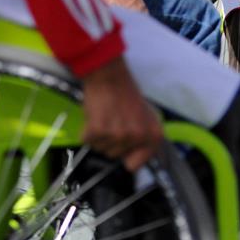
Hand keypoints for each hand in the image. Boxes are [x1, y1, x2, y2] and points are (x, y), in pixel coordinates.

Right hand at [81, 57, 163, 171]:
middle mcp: (138, 137)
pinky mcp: (99, 130)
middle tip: (113, 119)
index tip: (122, 143)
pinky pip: (87, 140)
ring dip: (99, 135)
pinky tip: (94, 114)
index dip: (126, 155)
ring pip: (101, 149)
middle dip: (111, 141)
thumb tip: (135, 161)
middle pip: (115, 156)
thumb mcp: (145, 116)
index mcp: (153, 135)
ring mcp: (118, 135)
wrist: (109, 74)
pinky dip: (86, 130)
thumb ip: (144, 138)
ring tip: (105, 115)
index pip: (134, 165)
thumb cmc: (125, 93)